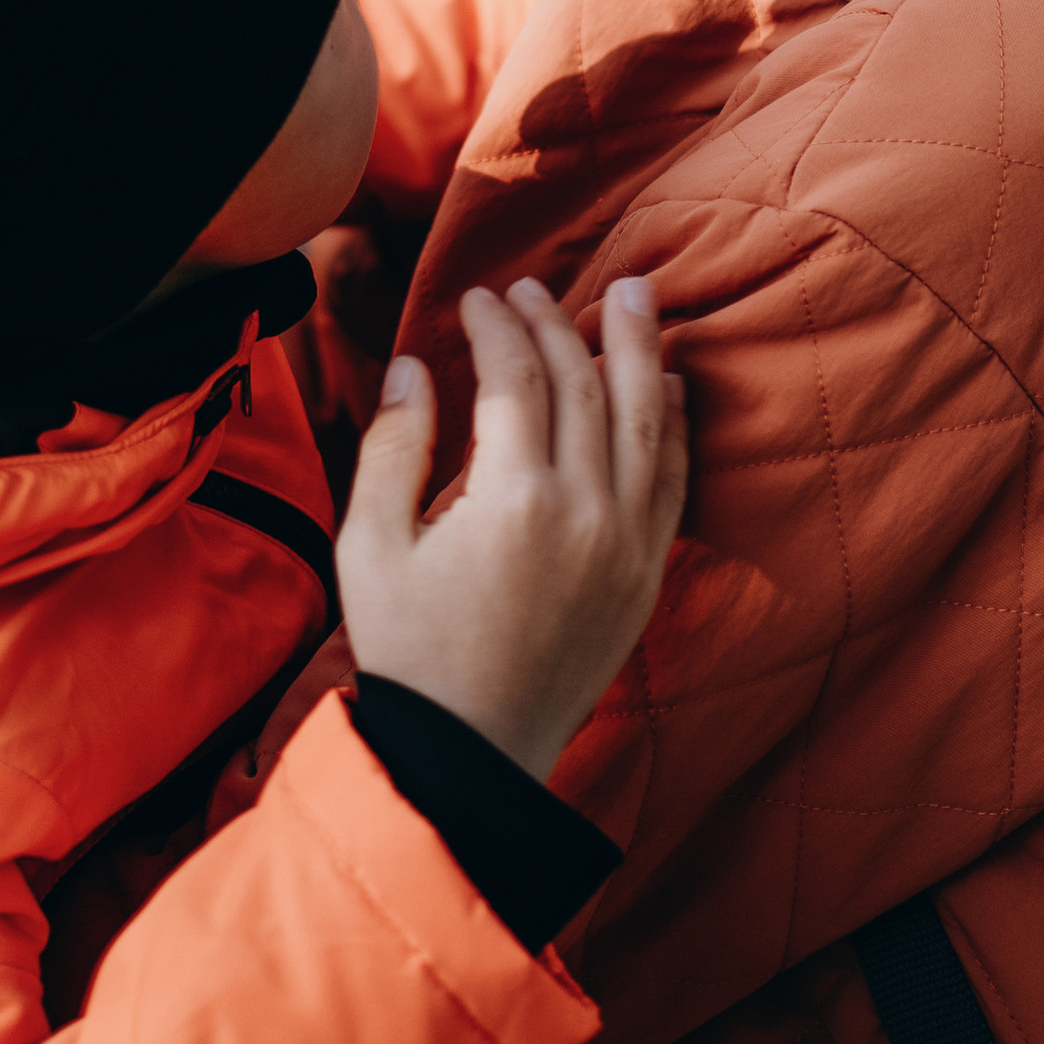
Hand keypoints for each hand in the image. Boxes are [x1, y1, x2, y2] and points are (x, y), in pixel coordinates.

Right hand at [338, 274, 686, 783]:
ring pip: (644, 420)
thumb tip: (416, 364)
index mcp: (512, 501)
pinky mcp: (646, 576)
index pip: (516, 378)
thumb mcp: (370, 546)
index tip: (475, 298)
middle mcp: (584, 513)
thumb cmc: (409, 649)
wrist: (469, 756)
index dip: (495, 325)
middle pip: (583, 384)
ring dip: (638, 349)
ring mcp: (626, 545)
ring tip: (636, 293)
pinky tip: (666, 384)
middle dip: (557, 322)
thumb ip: (392, 446)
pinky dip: (673, 425)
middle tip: (533, 286)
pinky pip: (673, 481)